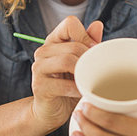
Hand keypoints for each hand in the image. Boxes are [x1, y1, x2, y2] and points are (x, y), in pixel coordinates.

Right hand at [31, 16, 102, 131]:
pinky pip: (64, 84)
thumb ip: (88, 44)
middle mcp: (43, 52)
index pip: (70, 23)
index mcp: (53, 41)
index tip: (94, 52)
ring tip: (90, 81)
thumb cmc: (68, 86)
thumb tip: (98, 24)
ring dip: (83, 73)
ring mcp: (38, 68)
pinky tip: (83, 93)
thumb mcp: (80, 64)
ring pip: (67, 61)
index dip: (86, 35)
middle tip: (97, 72)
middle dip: (89, 60)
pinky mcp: (39, 86)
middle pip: (73, 46)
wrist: (51, 112)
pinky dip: (78, 89)